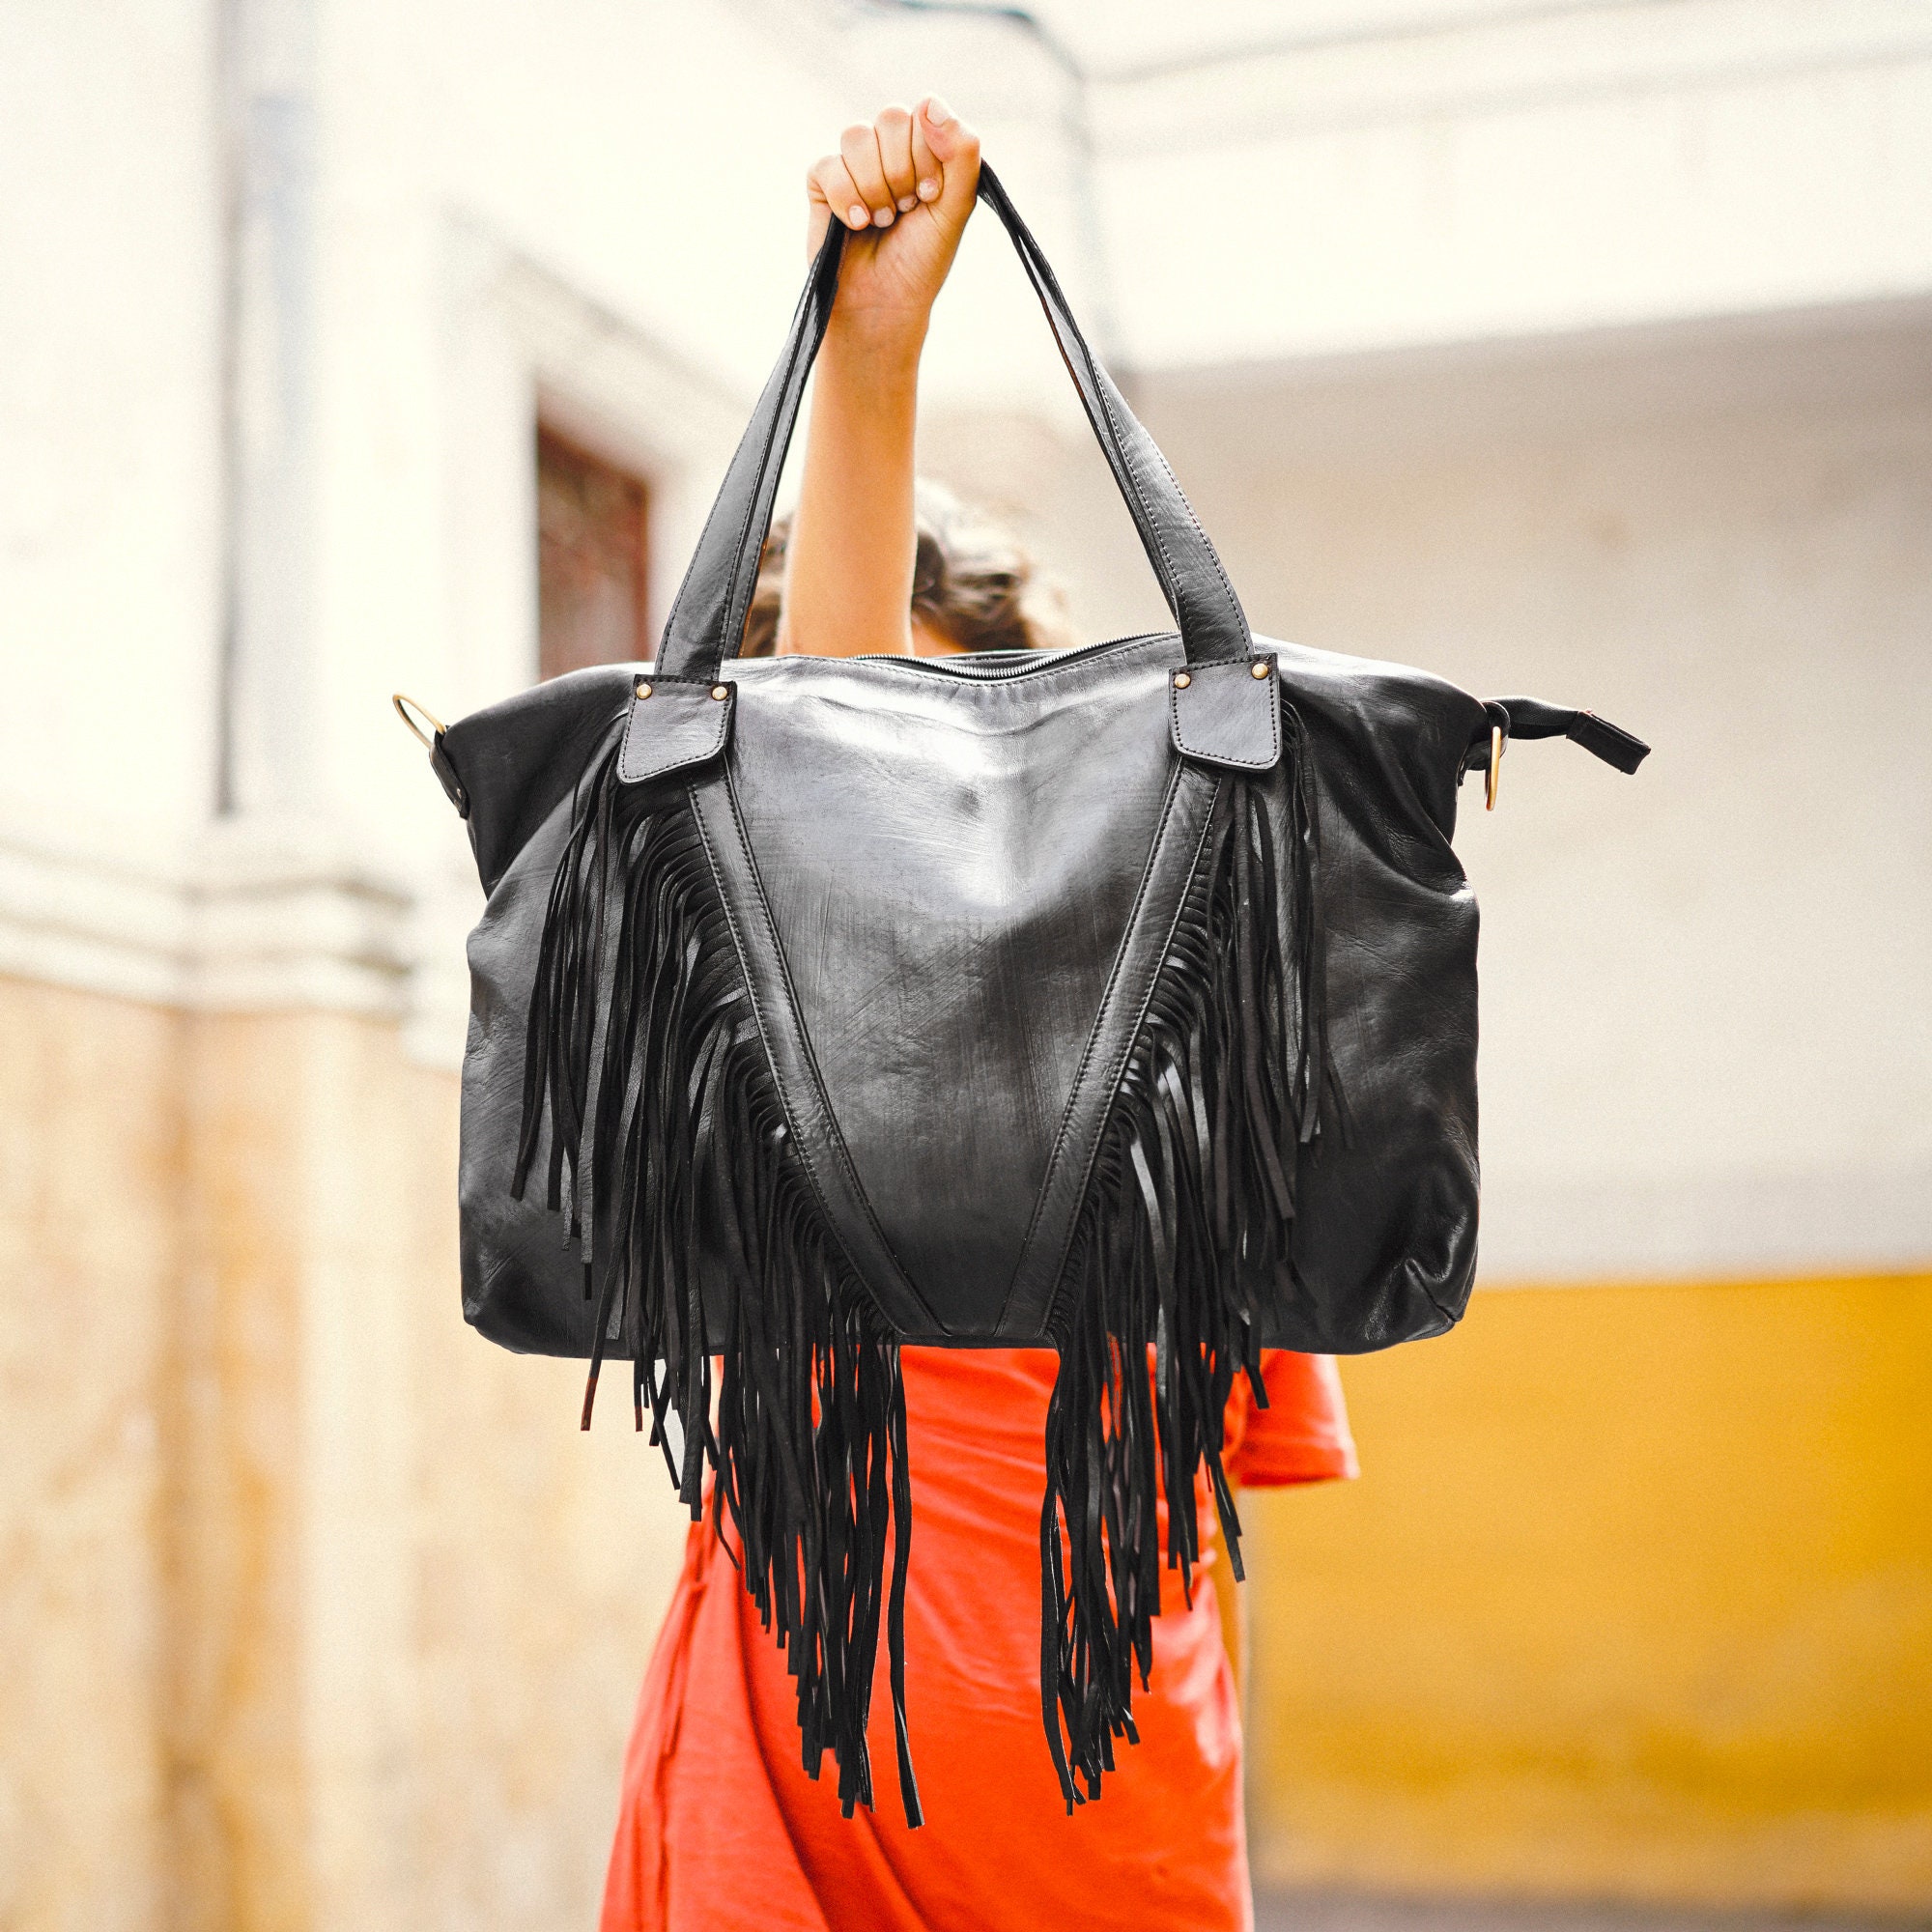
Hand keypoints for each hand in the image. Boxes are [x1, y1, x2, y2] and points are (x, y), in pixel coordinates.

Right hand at [806, 99, 979, 340]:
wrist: (885, 305)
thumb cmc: (922, 259)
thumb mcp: (956, 207)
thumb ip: (962, 152)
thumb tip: (929, 102)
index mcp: (923, 148)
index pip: (924, 112)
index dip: (929, 154)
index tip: (931, 195)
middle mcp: (887, 150)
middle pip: (890, 118)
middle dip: (902, 170)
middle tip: (906, 209)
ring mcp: (853, 164)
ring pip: (857, 135)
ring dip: (876, 186)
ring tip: (882, 220)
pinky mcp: (821, 183)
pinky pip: (828, 165)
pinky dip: (846, 197)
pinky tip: (857, 224)